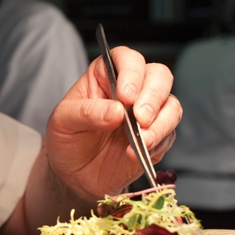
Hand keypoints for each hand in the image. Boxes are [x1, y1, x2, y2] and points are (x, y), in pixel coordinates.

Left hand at [46, 46, 180, 201]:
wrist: (74, 175)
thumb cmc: (67, 140)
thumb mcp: (63, 123)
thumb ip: (86, 113)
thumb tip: (117, 111)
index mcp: (105, 76)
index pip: (126, 59)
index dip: (131, 72)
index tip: (126, 96)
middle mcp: (131, 89)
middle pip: (159, 76)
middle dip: (153, 97)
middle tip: (140, 118)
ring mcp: (147, 112)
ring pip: (171, 105)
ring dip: (161, 123)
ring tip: (142, 140)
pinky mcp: (157, 136)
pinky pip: (169, 134)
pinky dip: (158, 143)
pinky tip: (136, 153)